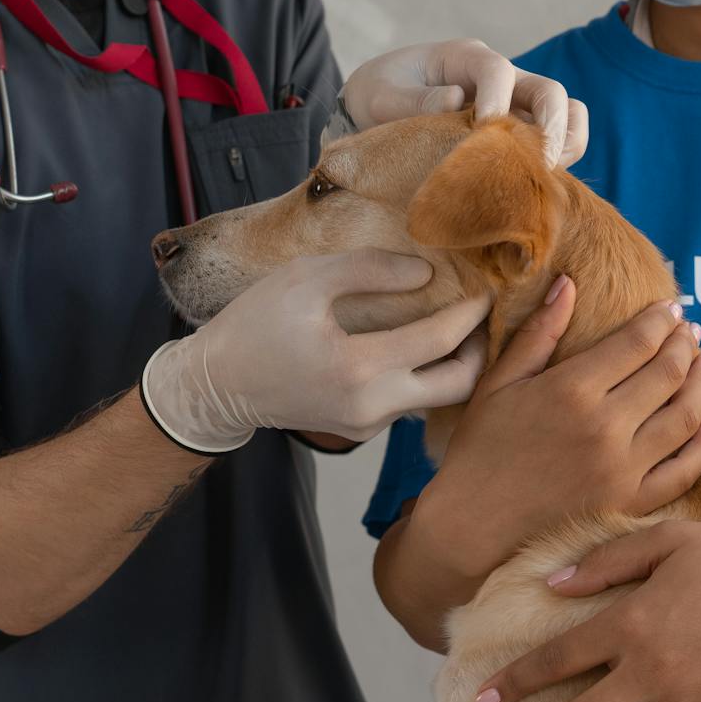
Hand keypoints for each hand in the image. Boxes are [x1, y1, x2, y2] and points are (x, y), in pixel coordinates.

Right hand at [141, 250, 490, 449]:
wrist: (215, 387)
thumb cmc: (254, 325)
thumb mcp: (306, 278)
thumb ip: (369, 269)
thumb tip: (425, 275)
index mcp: (358, 369)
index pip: (440, 339)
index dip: (470, 312)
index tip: (485, 289)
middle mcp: (371, 407)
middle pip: (458, 386)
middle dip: (479, 350)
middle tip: (480, 317)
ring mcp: (367, 425)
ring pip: (435, 399)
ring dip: (452, 364)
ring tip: (454, 326)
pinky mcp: (361, 431)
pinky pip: (407, 403)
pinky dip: (422, 375)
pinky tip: (416, 346)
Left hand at [339, 39, 589, 167]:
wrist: (380, 109)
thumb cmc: (380, 95)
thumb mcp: (379, 95)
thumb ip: (410, 99)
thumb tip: (454, 100)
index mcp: (465, 58)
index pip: (497, 70)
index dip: (496, 101)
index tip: (480, 133)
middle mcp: (502, 78)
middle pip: (549, 92)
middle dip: (551, 127)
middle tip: (536, 164)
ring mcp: (516, 106)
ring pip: (567, 114)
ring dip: (565, 145)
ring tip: (543, 177)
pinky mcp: (520, 134)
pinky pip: (560, 141)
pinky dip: (560, 161)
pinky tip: (533, 187)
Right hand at [410, 276, 700, 582]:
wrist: (472, 526)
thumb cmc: (479, 451)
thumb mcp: (498, 383)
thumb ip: (538, 332)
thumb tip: (568, 283)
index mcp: (571, 390)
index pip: (637, 342)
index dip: (660, 320)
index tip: (670, 308)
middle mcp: (605, 427)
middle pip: (668, 373)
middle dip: (684, 345)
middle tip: (690, 331)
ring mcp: (623, 469)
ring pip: (685, 417)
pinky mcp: (631, 504)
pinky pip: (684, 470)